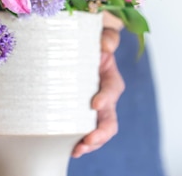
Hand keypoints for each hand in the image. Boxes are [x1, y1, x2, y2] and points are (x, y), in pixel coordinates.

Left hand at [71, 13, 125, 157]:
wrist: (70, 42)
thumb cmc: (86, 37)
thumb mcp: (98, 31)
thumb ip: (106, 35)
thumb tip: (106, 45)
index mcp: (108, 75)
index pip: (113, 88)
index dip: (106, 97)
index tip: (95, 104)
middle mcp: (102, 94)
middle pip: (109, 118)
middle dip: (101, 133)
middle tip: (88, 141)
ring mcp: (89, 106)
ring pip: (97, 129)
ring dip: (90, 143)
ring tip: (77, 150)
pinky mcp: (75, 113)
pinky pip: (79, 130)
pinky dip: (76, 141)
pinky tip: (69, 148)